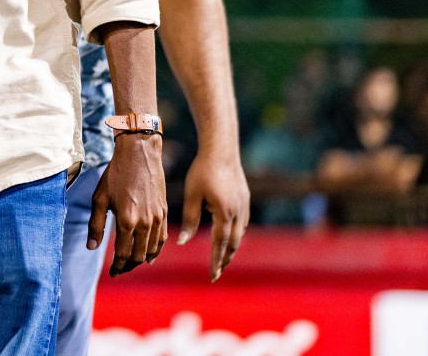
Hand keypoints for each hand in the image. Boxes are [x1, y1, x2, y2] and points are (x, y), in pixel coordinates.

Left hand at [90, 133, 166, 276]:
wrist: (139, 154)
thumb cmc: (115, 175)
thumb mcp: (99, 198)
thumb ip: (95, 224)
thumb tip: (91, 247)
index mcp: (127, 220)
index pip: (123, 254)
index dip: (117, 267)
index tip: (112, 272)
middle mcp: (145, 222)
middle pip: (138, 255)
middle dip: (128, 266)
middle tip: (120, 269)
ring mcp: (157, 218)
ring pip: (152, 250)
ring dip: (141, 259)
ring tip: (131, 262)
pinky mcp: (165, 212)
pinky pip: (163, 239)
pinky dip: (156, 250)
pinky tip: (149, 255)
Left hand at [179, 150, 249, 280]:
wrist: (221, 150)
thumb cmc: (202, 171)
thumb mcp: (192, 195)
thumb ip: (189, 220)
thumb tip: (182, 242)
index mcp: (224, 214)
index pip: (220, 245)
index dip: (216, 262)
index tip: (212, 276)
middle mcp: (237, 213)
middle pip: (233, 244)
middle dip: (225, 259)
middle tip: (217, 272)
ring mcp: (244, 206)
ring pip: (239, 234)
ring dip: (231, 248)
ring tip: (223, 259)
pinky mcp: (245, 199)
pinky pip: (242, 223)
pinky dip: (236, 234)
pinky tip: (229, 236)